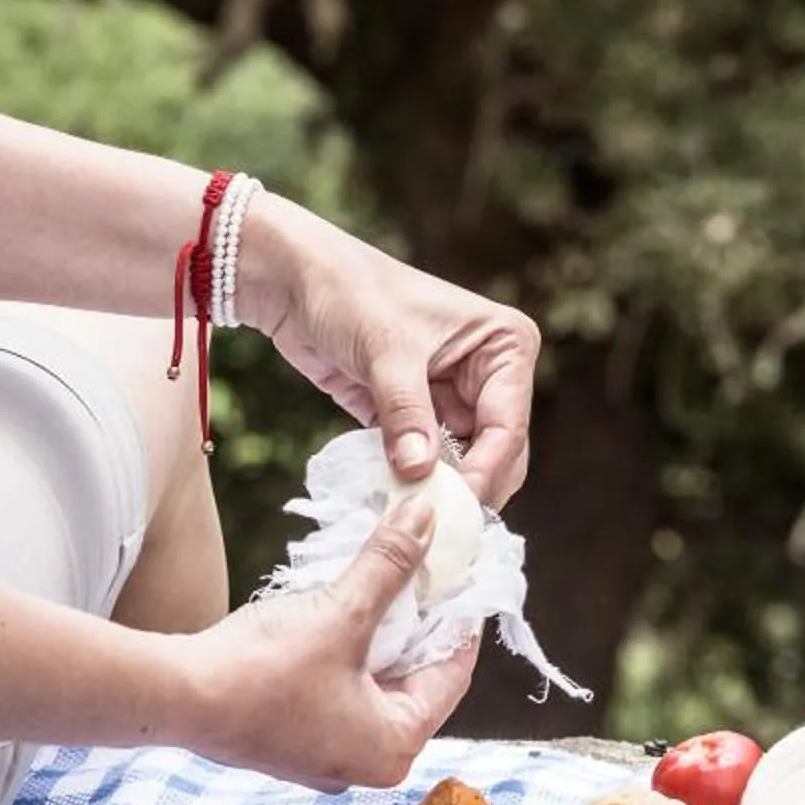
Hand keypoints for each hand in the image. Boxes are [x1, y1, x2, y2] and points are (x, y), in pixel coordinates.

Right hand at [174, 498, 479, 790]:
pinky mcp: (294, 737)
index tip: (464, 571)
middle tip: (426, 565)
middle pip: (416, 679)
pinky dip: (349, 648)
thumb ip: (390, 565)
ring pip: (375, 681)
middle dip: (420, 621)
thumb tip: (428, 518)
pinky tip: (340, 607)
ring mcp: (327, 754)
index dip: (461, 617)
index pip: (453, 675)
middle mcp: (366, 762)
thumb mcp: (340, 611)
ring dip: (381, 631)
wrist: (177, 698)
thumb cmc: (264, 669)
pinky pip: (342, 688)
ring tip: (384, 576)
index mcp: (394, 747)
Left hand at [243, 195, 539, 509]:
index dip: (485, 470)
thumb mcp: (385, 350)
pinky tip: (395, 505)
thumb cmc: (350, 293)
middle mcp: (490, 375)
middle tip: (436, 523)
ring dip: (440, 491)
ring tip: (413, 519)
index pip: (507, 424)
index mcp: (505, 345)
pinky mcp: (418, 417)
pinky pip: (427, 464)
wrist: (297, 281)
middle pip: (497, 453)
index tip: (455, 506)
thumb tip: (420, 475)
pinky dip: (414, 485)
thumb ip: (405, 413)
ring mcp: (454, 398)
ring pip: (464, 466)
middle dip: (468, 487)